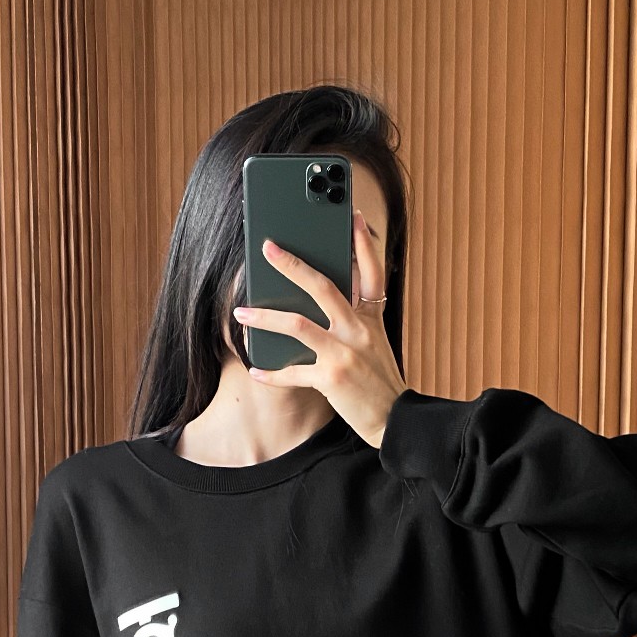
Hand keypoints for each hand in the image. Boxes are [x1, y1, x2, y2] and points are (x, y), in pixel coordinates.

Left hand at [233, 212, 406, 448]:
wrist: (395, 421)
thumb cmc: (379, 381)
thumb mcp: (375, 342)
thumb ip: (355, 318)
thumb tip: (324, 293)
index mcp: (371, 319)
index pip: (371, 273)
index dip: (363, 244)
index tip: (352, 215)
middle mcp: (359, 331)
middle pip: (323, 287)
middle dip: (292, 265)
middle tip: (268, 247)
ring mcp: (345, 354)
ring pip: (298, 325)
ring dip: (265, 317)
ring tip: (241, 312)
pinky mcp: (332, 379)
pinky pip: (293, 372)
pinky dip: (271, 373)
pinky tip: (255, 370)